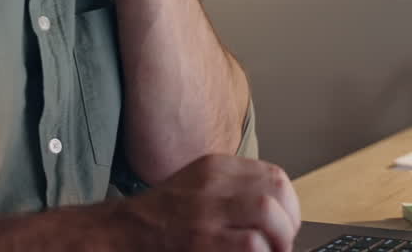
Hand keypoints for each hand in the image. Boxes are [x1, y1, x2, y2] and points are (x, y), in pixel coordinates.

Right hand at [103, 154, 301, 251]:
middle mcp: (213, 182)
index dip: (289, 205)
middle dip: (289, 223)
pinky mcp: (201, 238)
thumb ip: (232, 192)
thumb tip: (275, 214)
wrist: (122, 232)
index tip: (285, 225)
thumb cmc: (162, 218)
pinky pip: (251, 243)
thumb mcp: (197, 187)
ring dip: (279, 240)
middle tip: (281, 245)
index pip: (274, 176)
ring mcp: (206, 210)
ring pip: (269, 214)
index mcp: (216, 167)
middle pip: (277, 191)